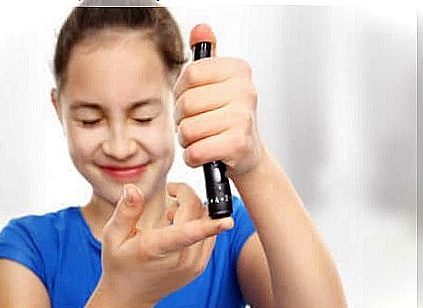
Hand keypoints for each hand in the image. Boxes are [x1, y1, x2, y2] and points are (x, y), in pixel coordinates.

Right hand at [100, 182, 233, 305]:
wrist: (130, 295)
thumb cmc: (120, 263)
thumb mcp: (113, 236)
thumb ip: (126, 211)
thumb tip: (133, 188)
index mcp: (158, 249)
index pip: (187, 234)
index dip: (209, 226)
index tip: (228, 221)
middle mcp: (181, 259)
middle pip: (199, 214)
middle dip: (187, 195)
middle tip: (170, 192)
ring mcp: (194, 264)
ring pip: (207, 222)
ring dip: (194, 209)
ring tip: (170, 213)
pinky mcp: (200, 266)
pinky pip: (209, 235)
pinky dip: (199, 222)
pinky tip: (178, 223)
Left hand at [173, 24, 264, 177]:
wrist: (247, 153)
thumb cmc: (228, 118)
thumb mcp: (218, 83)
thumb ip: (206, 57)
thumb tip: (201, 29)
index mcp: (239, 70)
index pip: (190, 74)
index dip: (181, 92)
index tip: (193, 100)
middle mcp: (245, 91)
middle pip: (186, 103)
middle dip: (182, 119)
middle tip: (195, 124)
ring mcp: (243, 118)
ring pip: (188, 129)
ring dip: (187, 140)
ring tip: (201, 138)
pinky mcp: (238, 144)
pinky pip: (195, 151)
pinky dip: (193, 157)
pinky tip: (205, 153)